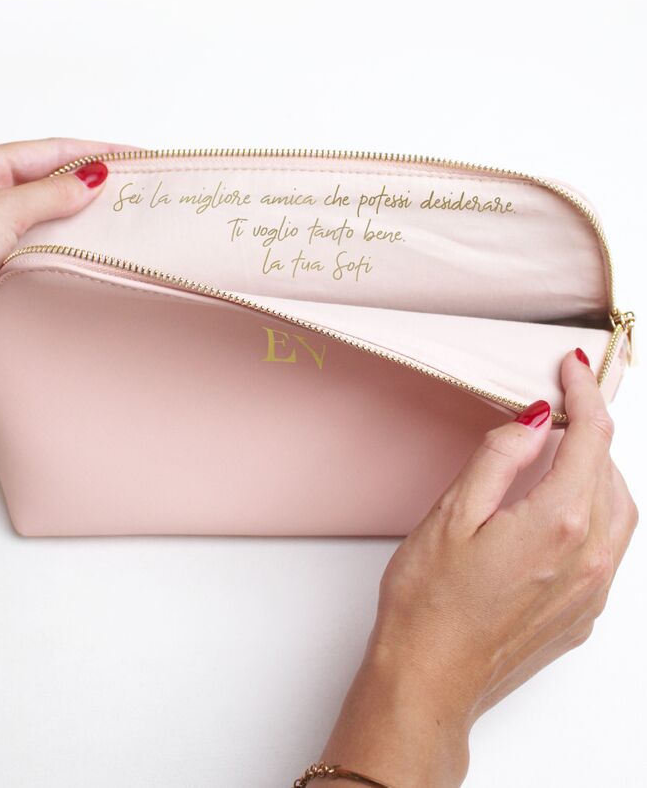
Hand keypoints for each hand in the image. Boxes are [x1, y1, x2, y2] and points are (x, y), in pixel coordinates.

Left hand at [0, 137, 132, 323]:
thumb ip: (48, 196)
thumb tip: (91, 178)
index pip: (55, 152)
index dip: (99, 151)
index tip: (137, 157)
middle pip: (51, 183)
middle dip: (93, 187)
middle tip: (135, 196)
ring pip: (43, 221)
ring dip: (77, 225)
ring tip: (118, 229)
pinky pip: (32, 251)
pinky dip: (58, 255)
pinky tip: (79, 262)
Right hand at [319, 349, 637, 787]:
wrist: (430, 680)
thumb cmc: (429, 603)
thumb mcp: (452, 514)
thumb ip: (501, 459)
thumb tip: (537, 421)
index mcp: (558, 523)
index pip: (592, 437)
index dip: (586, 393)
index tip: (574, 368)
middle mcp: (589, 557)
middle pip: (612, 471)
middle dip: (593, 429)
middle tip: (565, 403)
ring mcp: (591, 591)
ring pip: (620, 509)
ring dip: (601, 470)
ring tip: (566, 450)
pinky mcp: (584, 613)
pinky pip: (610, 547)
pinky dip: (598, 511)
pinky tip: (563, 507)